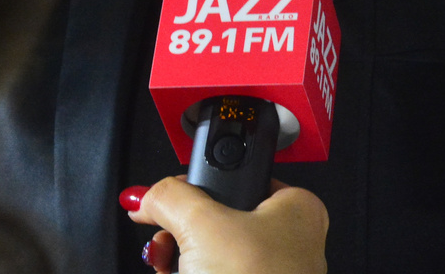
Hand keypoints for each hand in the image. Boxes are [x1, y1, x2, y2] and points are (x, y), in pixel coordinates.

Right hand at [125, 175, 327, 273]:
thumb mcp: (201, 224)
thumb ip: (171, 198)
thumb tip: (149, 194)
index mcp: (295, 207)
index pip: (237, 180)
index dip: (197, 190)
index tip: (166, 203)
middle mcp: (290, 239)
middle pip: (218, 222)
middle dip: (181, 235)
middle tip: (167, 243)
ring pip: (212, 256)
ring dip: (181, 263)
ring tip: (171, 269)